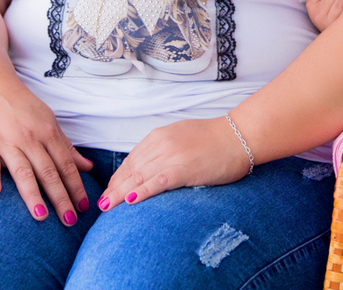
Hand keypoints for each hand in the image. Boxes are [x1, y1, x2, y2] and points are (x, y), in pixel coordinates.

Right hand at [0, 78, 93, 225]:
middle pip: (48, 172)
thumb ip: (66, 147)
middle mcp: (29, 139)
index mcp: (48, 133)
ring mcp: (7, 142)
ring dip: (33, 195)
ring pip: (23, 171)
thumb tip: (88, 168)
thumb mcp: (49, 122)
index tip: (84, 207)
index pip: (65, 165)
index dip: (76, 186)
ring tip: (42, 217)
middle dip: (60, 197)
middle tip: (70, 220)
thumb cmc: (23, 108)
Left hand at [98, 117, 250, 209]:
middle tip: (102, 204)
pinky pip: (157, 182)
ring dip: (120, 193)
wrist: (239, 136)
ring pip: (138, 177)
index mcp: (159, 136)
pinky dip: (141, 191)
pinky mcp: (183, 169)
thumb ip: (164, 150)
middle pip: (130, 170)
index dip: (118, 178)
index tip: (110, 191)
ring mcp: (171, 156)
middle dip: (114, 188)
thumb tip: (150, 168)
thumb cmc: (215, 140)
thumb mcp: (182, 137)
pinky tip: (130, 200)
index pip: (131, 160)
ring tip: (108, 207)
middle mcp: (161, 144)